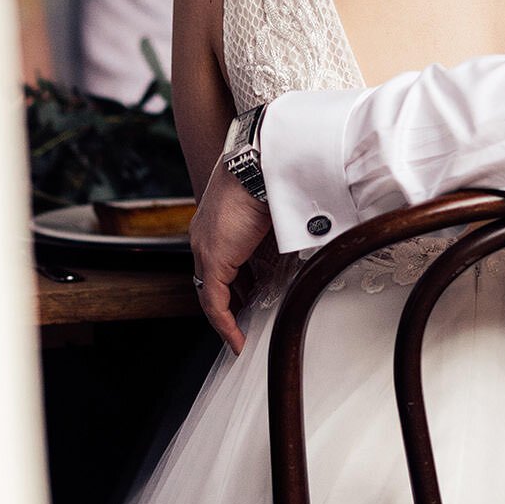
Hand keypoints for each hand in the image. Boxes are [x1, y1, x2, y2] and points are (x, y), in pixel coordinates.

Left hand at [189, 157, 271, 350]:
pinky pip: (214, 304)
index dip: (234, 284)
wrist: (261, 163)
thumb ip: (278, 233)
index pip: (220, 261)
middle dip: (232, 303)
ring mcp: (206, 249)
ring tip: (244, 335)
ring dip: (229, 317)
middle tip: (248, 321)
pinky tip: (238, 340)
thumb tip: (299, 246)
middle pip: (213, 280)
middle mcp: (204, 236)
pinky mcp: (213, 260)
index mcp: (217, 222)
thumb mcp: (274, 211)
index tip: (248, 298)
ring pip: (212, 294)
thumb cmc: (272, 177)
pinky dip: (226, 324)